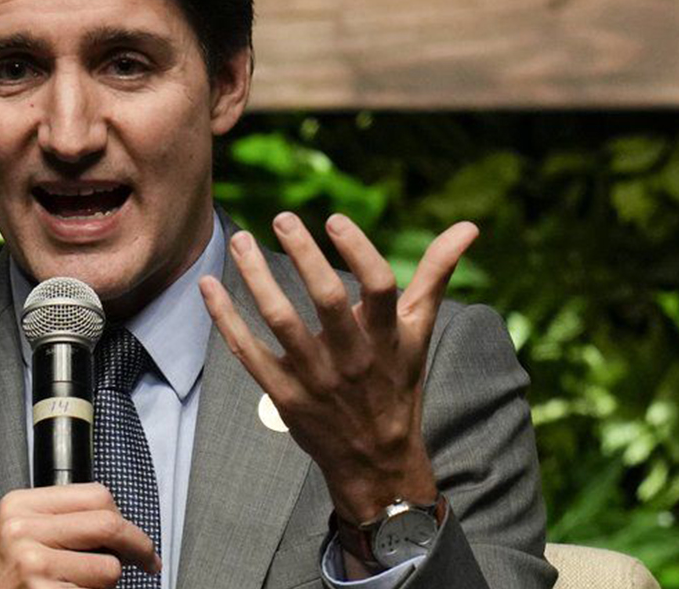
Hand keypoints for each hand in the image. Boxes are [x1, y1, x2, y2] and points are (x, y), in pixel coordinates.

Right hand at [0, 483, 159, 588]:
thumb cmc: (5, 583)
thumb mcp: (21, 537)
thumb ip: (62, 521)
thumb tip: (121, 523)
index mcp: (20, 505)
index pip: (96, 494)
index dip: (124, 518)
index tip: (135, 538)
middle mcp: (22, 530)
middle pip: (109, 524)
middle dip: (138, 547)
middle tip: (148, 562)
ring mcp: (32, 564)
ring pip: (109, 568)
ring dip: (107, 585)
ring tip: (81, 588)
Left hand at [198, 212, 478, 525]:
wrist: (376, 460)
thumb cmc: (397, 381)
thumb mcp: (419, 330)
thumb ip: (437, 274)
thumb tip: (469, 227)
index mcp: (386, 337)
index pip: (378, 286)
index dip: (358, 250)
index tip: (334, 219)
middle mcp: (352, 357)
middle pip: (325, 301)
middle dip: (303, 256)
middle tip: (281, 217)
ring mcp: (315, 378)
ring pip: (281, 322)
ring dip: (257, 279)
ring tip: (240, 240)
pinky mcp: (284, 394)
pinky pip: (248, 352)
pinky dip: (226, 318)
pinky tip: (209, 285)